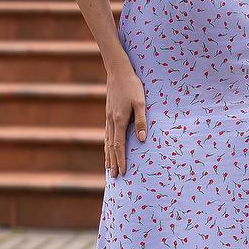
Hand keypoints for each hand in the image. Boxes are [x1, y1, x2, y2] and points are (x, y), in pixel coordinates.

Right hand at [105, 60, 147, 175]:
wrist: (118, 71)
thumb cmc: (132, 85)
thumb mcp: (140, 102)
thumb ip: (141, 120)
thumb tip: (142, 139)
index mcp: (119, 120)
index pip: (119, 146)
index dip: (120, 160)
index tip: (122, 172)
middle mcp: (111, 122)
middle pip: (111, 147)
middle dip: (113, 162)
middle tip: (114, 177)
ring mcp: (108, 118)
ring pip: (107, 141)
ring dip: (108, 156)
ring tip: (109, 168)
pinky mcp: (108, 113)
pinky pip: (107, 134)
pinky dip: (107, 145)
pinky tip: (108, 148)